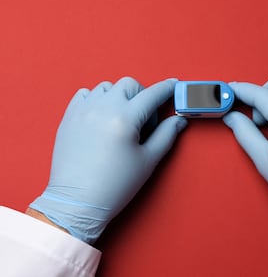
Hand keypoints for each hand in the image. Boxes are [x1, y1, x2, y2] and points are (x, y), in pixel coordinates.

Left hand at [30, 77, 186, 243]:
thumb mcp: (148, 160)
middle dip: (143, 96)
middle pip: (130, 85)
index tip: (173, 85)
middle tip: (144, 121)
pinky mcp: (69, 117)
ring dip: (120, 96)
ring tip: (122, 119)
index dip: (167, 89)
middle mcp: (103, 108)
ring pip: (107, 87)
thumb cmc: (114, 185)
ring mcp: (83, 110)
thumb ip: (166, 135)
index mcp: (125, 119)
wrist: (77, 201)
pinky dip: (98, 99)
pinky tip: (103, 117)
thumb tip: (179, 120)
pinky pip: (86, 94)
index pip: (152, 94)